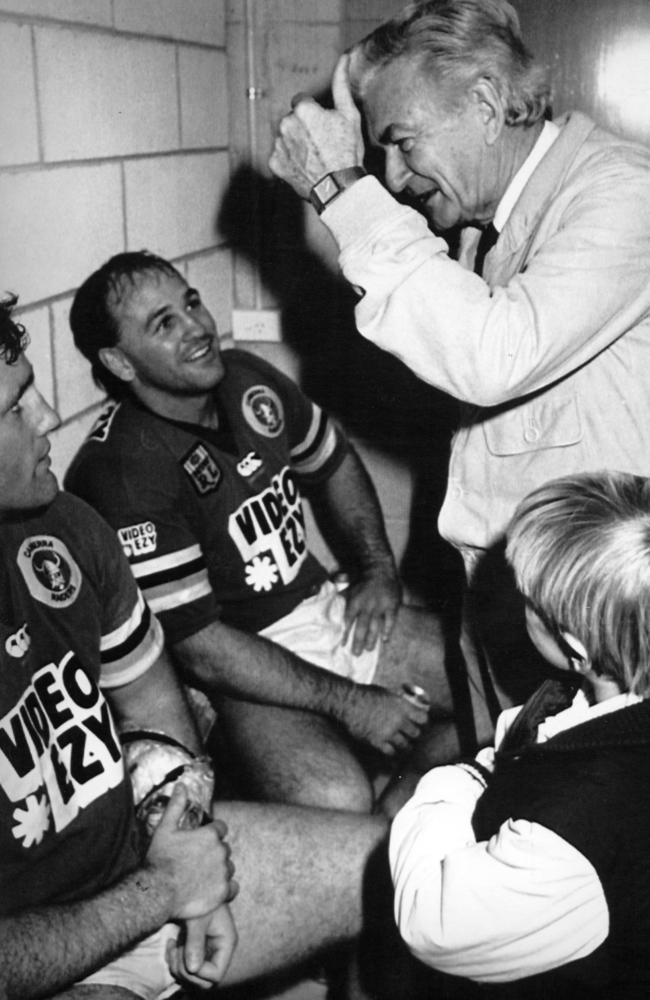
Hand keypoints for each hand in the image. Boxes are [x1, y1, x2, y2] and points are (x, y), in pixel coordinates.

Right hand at [145, 784, 237, 920]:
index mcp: (210, 835)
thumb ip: (176, 805)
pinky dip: (226, 888)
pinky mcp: (223, 892)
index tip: (200, 842)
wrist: (157, 892)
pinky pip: (233, 888)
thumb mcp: (165, 828)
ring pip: (229, 867)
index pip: (221, 828)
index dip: (211, 834)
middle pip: (224, 848)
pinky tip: (212, 890)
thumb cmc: (160, 859)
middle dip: (214, 853)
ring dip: (219, 870)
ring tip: (202, 877)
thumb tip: (182, 785)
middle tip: (196, 862)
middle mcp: (221, 851)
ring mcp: (223, 873)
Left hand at [166, 905, 237, 988]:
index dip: (199, 972)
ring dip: (177, 966)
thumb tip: (193, 969)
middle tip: (176, 951)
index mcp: (226, 943)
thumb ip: (195, 942)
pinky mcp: (194, 952)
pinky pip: (183, 969)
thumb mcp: (198, 918)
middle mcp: (218, 953)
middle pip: (204, 982)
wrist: (189, 886)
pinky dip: (173, 961)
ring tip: (173, 945)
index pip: (216, 975)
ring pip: (192, 978)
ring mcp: (206, 954)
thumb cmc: (199, 897)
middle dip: (185, 971)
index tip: (186, 957)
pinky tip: (171, 944)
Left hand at [269, 53, 364, 198]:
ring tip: (314, 158)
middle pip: (293, 120)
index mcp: (302, 109)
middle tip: (321, 146)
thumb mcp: (349, 115)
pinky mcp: (274, 163)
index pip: (303, 103)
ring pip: (286, 138)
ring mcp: (278, 145)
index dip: (315, 115)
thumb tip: (343, 58)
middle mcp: (285, 124)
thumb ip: (341, 85)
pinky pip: (280, 157)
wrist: (338, 188)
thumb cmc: (346, 151)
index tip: (325, 129)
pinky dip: (290, 161)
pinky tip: (305, 167)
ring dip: (296, 144)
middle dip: (304, 129)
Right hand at [339, 684, 428, 756]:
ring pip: (405, 745)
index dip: (423, 721)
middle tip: (410, 734)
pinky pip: (391, 752)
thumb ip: (400, 700)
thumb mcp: (387, 692)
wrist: (349, 702)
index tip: (419, 722)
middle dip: (414, 734)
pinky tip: (391, 749)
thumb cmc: (366, 694)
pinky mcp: (377, 741)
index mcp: (402, 706)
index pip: (423, 718)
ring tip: (404, 745)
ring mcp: (388, 732)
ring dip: (405, 745)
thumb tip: (409, 702)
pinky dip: (392, 752)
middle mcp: (398, 720)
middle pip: (416, 734)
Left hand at [340, 566, 401, 654]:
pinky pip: (390, 620)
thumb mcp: (348, 586)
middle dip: (358, 642)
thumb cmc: (362, 578)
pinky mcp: (392, 605)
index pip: (349, 621)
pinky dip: (387, 630)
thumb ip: (340, 596)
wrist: (379, 568)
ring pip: (375, 627)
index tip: (344, 645)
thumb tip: (327, 598)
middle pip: (361, 628)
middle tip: (356, 654)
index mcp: (355, 602)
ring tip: (368, 650)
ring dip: (371, 640)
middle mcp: (367, 606)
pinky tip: (385, 640)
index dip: (346, 634)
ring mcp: (380, 606)